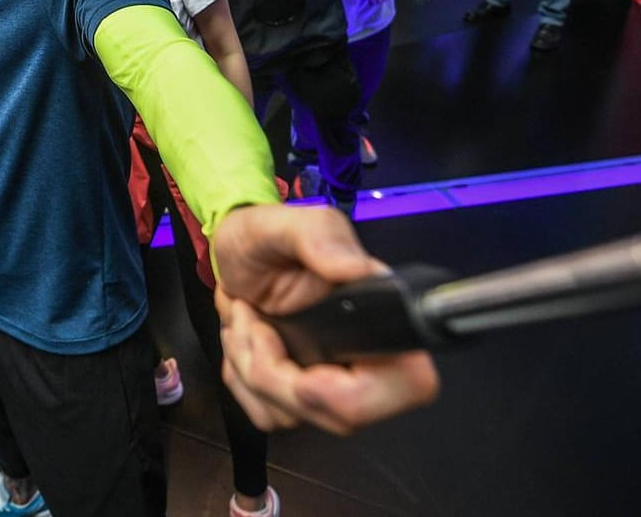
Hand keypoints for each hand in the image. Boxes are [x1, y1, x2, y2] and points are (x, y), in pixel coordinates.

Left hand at [212, 204, 438, 433]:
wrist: (234, 250)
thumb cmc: (266, 236)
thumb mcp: (288, 223)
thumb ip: (322, 238)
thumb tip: (358, 270)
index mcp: (379, 315)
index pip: (406, 384)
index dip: (351, 388)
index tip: (294, 345)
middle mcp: (363, 355)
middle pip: (344, 415)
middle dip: (278, 376)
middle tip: (253, 325)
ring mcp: (329, 379)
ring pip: (297, 416)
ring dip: (251, 369)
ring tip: (244, 320)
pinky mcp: (296, 394)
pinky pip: (271, 415)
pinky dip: (243, 382)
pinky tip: (243, 342)